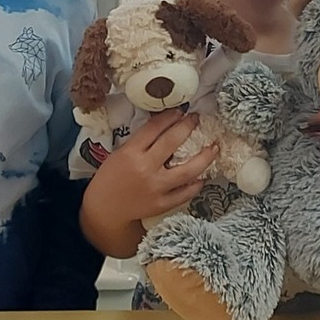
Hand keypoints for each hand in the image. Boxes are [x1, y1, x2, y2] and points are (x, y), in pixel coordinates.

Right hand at [79, 111, 218, 257]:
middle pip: (172, 142)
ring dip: (204, 157)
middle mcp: (145, 168)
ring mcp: (156, 187)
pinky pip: (185, 193)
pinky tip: (203, 176)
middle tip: (197, 119)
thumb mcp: (120, 153)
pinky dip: (196, 184)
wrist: (105, 209)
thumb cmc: (111, 177)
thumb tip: (165, 125)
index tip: (180, 111)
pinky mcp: (162, 204)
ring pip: (187, 171)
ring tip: (214, 147)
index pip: (154, 128)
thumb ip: (141, 142)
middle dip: (187, 127)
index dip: (170, 116)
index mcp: (131, 152)